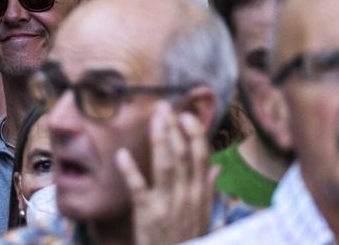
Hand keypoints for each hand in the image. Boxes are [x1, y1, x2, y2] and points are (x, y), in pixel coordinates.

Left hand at [116, 102, 216, 244]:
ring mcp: (168, 204)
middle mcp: (187, 195)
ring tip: (153, 119)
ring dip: (159, 139)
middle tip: (162, 106)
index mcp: (200, 193)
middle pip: (182, 155)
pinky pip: (138, 188)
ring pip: (165, 165)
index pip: (201, 156)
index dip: (194, 133)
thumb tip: (216, 168)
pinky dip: (130, 171)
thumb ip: (207, 189)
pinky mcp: (148, 213)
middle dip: (173, 128)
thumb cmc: (188, 238)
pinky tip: (122, 154)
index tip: (185, 114)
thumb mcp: (204, 215)